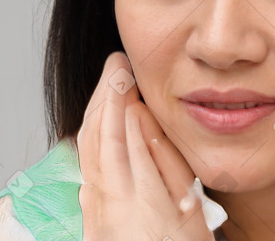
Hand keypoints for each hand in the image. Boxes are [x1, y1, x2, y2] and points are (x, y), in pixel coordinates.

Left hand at [76, 51, 214, 240]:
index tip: (125, 67)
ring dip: (95, 108)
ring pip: (86, 146)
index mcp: (139, 193)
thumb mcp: (188, 205)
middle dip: (104, 92)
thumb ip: (164, 158)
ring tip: (109, 81)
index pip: (120, 131)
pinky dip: (90, 131)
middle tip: (117, 63)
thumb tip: (142, 116)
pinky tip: (98, 117)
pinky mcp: (90, 211)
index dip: (118, 94)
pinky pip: (85, 162)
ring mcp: (94, 205)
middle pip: (97, 134)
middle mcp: (108, 197)